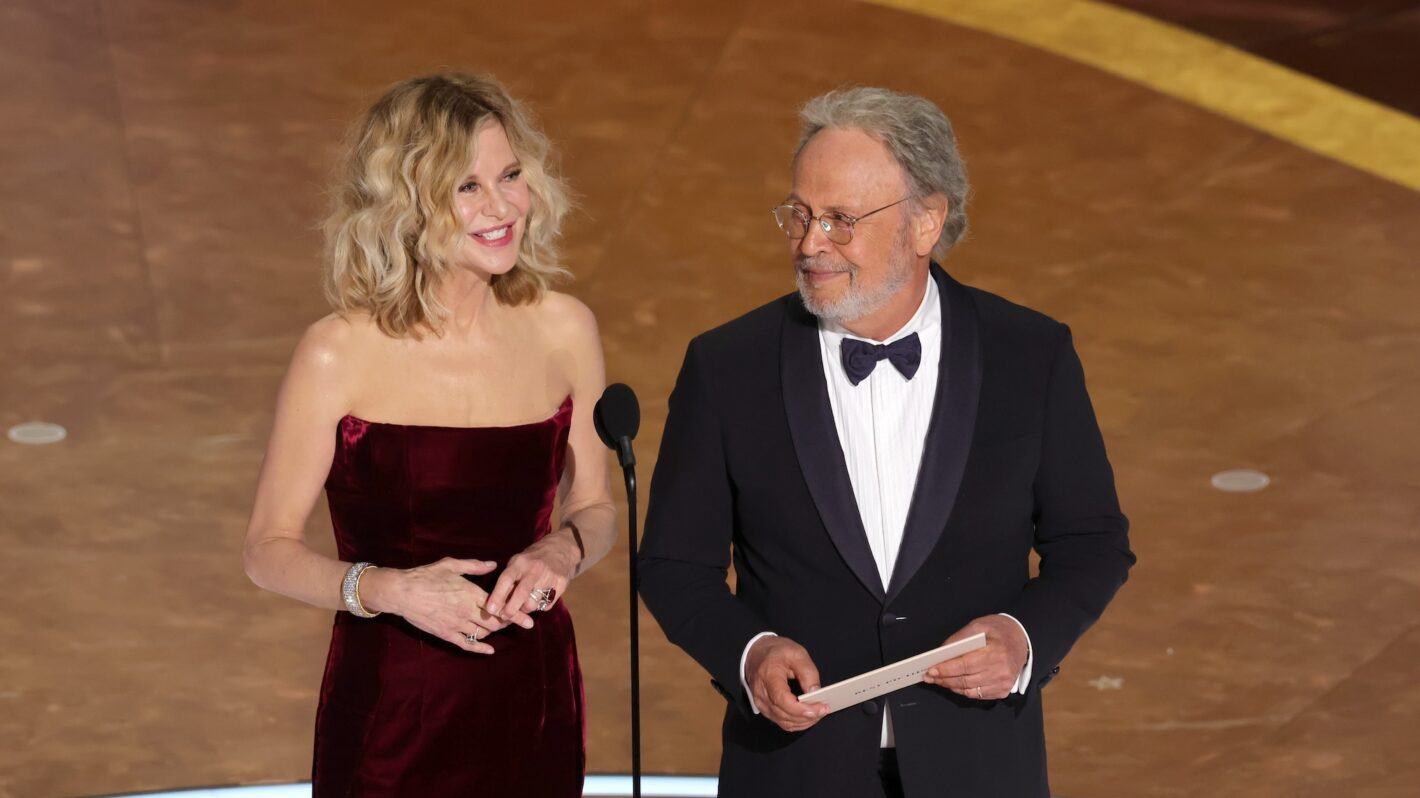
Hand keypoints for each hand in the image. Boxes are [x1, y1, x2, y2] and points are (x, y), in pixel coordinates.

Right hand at [366, 557, 533, 653]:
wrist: (403, 592)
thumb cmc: (426, 575)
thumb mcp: (451, 565)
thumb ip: (475, 566)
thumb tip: (494, 565)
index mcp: (471, 593)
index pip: (500, 606)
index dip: (516, 614)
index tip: (529, 619)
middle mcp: (467, 611)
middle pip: (495, 623)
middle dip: (507, 623)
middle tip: (516, 621)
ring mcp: (457, 625)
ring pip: (483, 634)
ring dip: (494, 632)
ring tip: (500, 628)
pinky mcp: (446, 634)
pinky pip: (467, 645)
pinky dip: (480, 649)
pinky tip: (489, 650)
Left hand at [483, 533, 578, 620]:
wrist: (561, 548)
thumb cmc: (533, 559)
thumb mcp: (518, 563)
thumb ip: (509, 580)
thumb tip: (497, 603)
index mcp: (520, 563)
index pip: (506, 579)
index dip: (497, 596)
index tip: (490, 609)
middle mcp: (534, 569)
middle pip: (521, 594)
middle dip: (511, 609)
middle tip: (505, 616)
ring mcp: (549, 577)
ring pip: (533, 604)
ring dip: (526, 609)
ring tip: (525, 603)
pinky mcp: (561, 584)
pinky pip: (546, 605)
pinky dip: (540, 606)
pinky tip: (540, 598)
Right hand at [744, 636, 829, 732]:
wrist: (758, 653)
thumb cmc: (776, 652)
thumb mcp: (796, 653)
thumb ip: (808, 672)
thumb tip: (816, 692)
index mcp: (768, 675)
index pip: (782, 699)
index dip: (801, 708)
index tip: (819, 708)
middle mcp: (761, 692)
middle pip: (784, 714)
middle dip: (807, 716)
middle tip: (824, 710)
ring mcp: (761, 702)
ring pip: (784, 722)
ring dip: (803, 722)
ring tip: (819, 713)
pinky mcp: (765, 708)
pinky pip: (781, 722)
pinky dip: (797, 723)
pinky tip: (808, 717)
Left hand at [923, 615, 1028, 700]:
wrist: (1022, 640)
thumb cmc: (999, 631)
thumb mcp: (980, 625)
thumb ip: (960, 638)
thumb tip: (942, 651)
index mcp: (996, 652)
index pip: (965, 665)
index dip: (946, 669)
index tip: (931, 670)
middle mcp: (1000, 671)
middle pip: (965, 680)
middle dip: (944, 679)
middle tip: (929, 676)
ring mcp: (1002, 683)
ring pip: (970, 690)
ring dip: (951, 686)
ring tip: (938, 680)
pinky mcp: (1002, 690)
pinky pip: (977, 695)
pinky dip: (963, 690)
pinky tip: (954, 684)